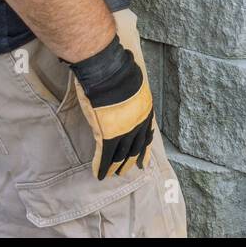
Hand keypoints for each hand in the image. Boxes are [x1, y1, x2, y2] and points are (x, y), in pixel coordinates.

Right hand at [69, 35, 154, 178]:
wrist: (107, 71)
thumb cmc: (117, 71)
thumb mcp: (133, 84)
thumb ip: (131, 96)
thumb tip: (126, 97)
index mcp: (145, 110)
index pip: (147, 135)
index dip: (144, 149)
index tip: (144, 160)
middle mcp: (138, 123)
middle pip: (135, 148)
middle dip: (130, 161)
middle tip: (126, 171)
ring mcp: (124, 131)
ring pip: (120, 155)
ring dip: (116, 167)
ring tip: (111, 175)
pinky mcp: (107, 136)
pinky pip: (105, 156)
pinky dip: (101, 167)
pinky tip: (98, 174)